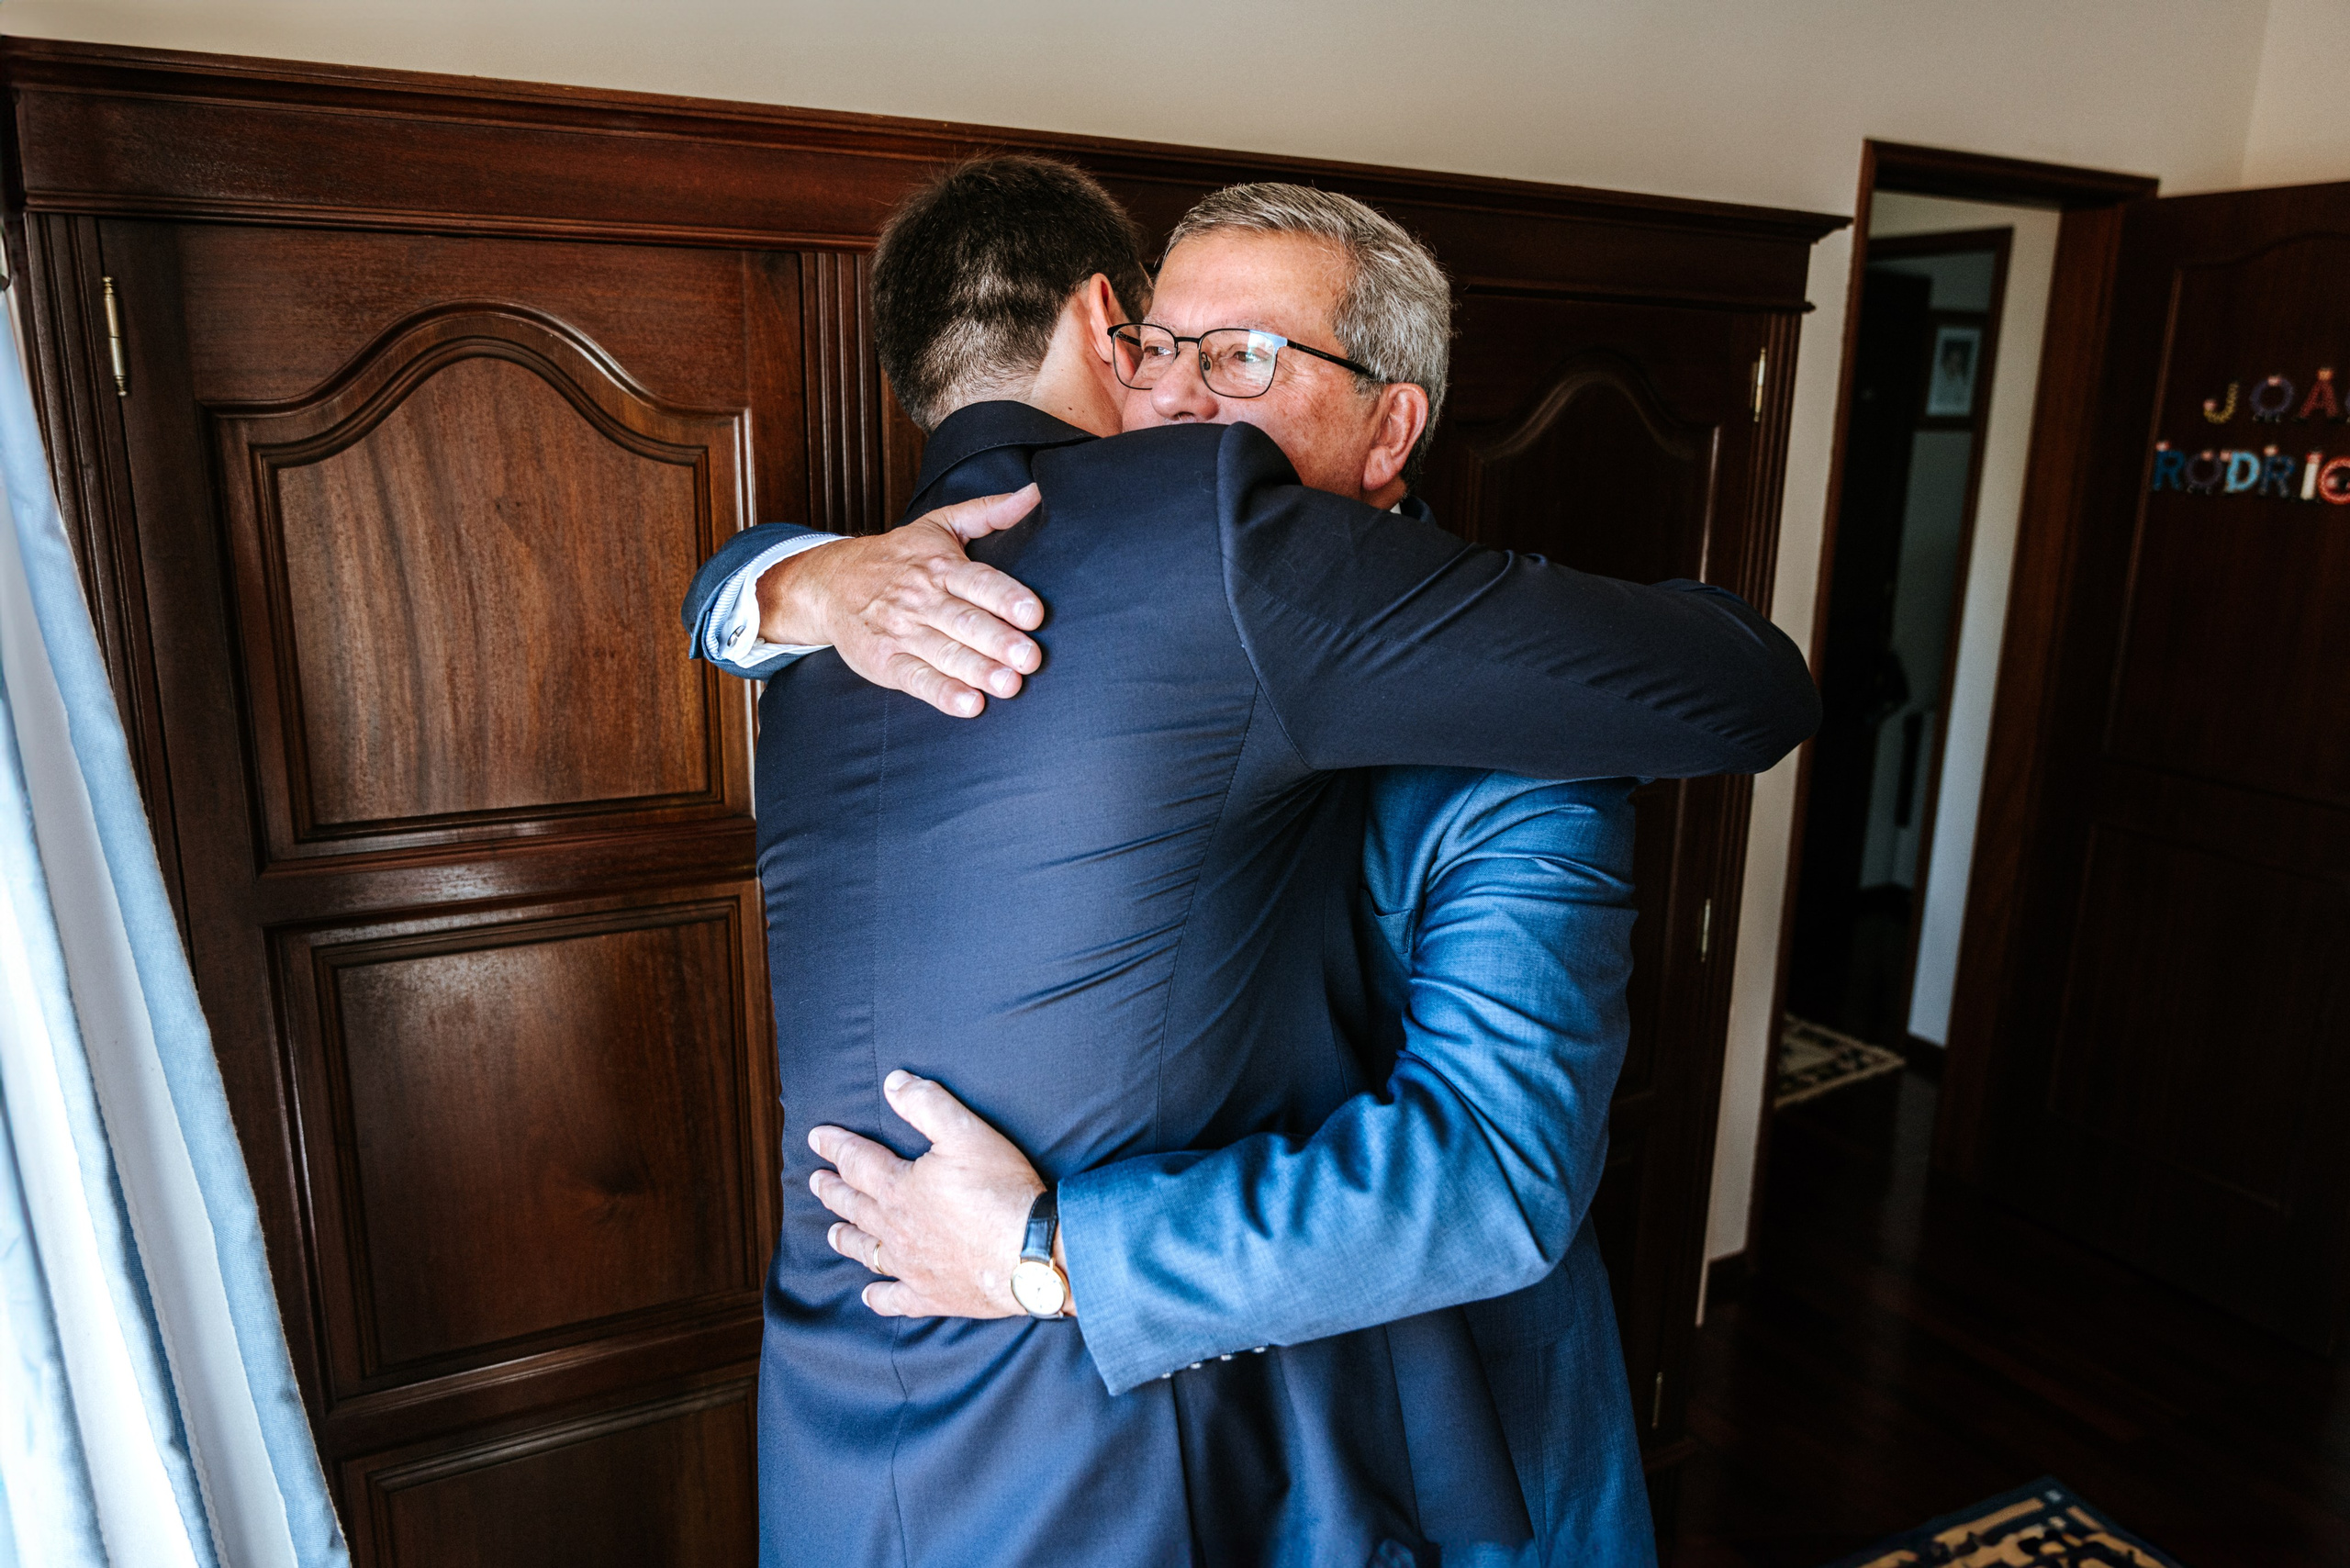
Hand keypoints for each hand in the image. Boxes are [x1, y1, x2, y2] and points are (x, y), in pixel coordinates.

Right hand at [758, 486, 1044, 716]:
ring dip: (978, 670)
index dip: (1006, 597)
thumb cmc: (898, 556)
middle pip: (965, 621)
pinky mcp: (885, 662)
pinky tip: (969, 705)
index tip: (1034, 613)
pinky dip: (943, 693)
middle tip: (1030, 658)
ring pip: (945, 653)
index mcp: (941, 566)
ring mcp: (902, 632)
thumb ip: (989, 512)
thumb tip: (1035, 493)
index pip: (979, 581)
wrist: (828, 582)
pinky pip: (917, 679)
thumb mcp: (939, 525)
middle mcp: (923, 600)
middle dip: (998, 640)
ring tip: (1009, 684)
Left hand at [808, 1070, 1062, 1318]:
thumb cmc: (1000, 1191)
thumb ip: (927, 1104)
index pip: (857, 1161)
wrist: (1028, 1254)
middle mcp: (896, 1229)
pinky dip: (879, 1297)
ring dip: (846, 1239)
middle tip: (815, 1181)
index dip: (835, 1146)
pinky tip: (870, 1295)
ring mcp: (910, 1266)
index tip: (817, 1138)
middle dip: (833, 1190)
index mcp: (899, 1188)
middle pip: (855, 1206)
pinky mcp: (931, 1295)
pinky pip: (894, 1299)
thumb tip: (894, 1083)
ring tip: (831, 1232)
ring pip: (866, 1251)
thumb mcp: (966, 1132)